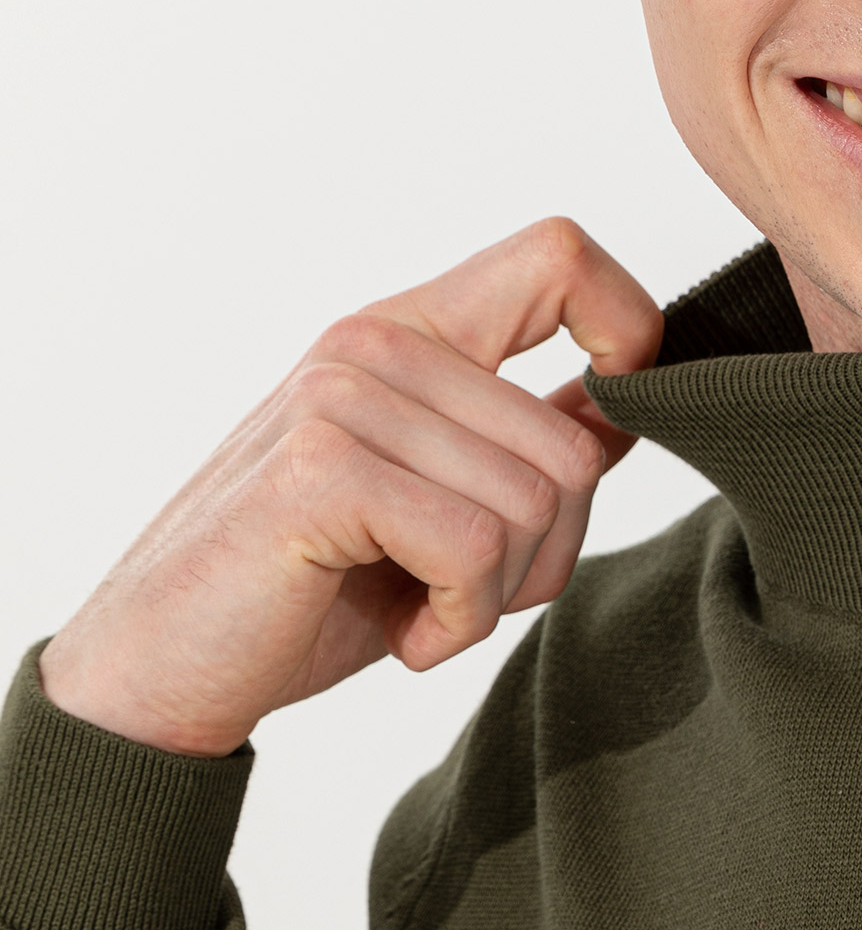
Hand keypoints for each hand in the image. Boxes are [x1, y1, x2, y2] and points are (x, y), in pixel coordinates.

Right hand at [37, 219, 663, 757]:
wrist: (165, 671)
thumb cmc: (310, 592)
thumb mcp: (443, 505)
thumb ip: (525, 442)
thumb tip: (628, 404)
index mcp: (409, 333)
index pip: (559, 258)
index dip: (628, 333)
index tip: (610, 427)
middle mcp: (373, 345)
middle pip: (572, 443)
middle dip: (546, 554)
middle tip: (460, 591)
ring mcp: (341, 399)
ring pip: (536, 502)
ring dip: (495, 596)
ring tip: (417, 606)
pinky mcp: (320, 469)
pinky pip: (474, 547)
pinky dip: (457, 621)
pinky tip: (403, 631)